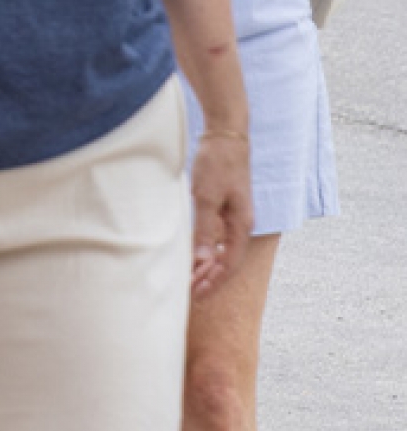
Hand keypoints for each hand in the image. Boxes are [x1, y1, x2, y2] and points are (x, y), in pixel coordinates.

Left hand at [189, 129, 251, 298]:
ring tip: (189, 279)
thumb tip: (203, 260)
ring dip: (206, 266)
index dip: (214, 282)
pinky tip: (193, 255)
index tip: (197, 295)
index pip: (230, 264)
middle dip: (209, 278)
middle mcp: (240, 223)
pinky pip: (216, 237)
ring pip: (221, 249)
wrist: (225, 135)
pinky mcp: (223, 206)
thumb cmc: (217, 163)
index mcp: (241, 225)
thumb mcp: (206, 196)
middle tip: (189, 293)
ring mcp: (232, 215)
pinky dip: (205, 249)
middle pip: (227, 260)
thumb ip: (205, 228)